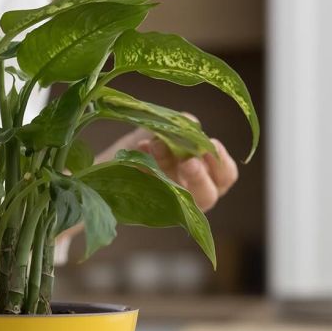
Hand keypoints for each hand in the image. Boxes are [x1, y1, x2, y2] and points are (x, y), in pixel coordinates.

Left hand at [104, 125, 238, 211]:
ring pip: (179, 199)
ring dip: (169, 170)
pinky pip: (147, 195)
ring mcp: (168, 205)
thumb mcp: (163, 131)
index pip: (225, 176)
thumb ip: (180, 127)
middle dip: (199, 176)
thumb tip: (190, 121)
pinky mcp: (143, 209)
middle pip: (207, 195)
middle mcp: (190, 195)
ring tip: (156, 146)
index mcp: (206, 177)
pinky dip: (143, 172)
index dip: (221, 162)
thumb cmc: (146, 145)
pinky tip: (136, 152)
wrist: (106, 162)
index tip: (211, 143)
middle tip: (188, 162)